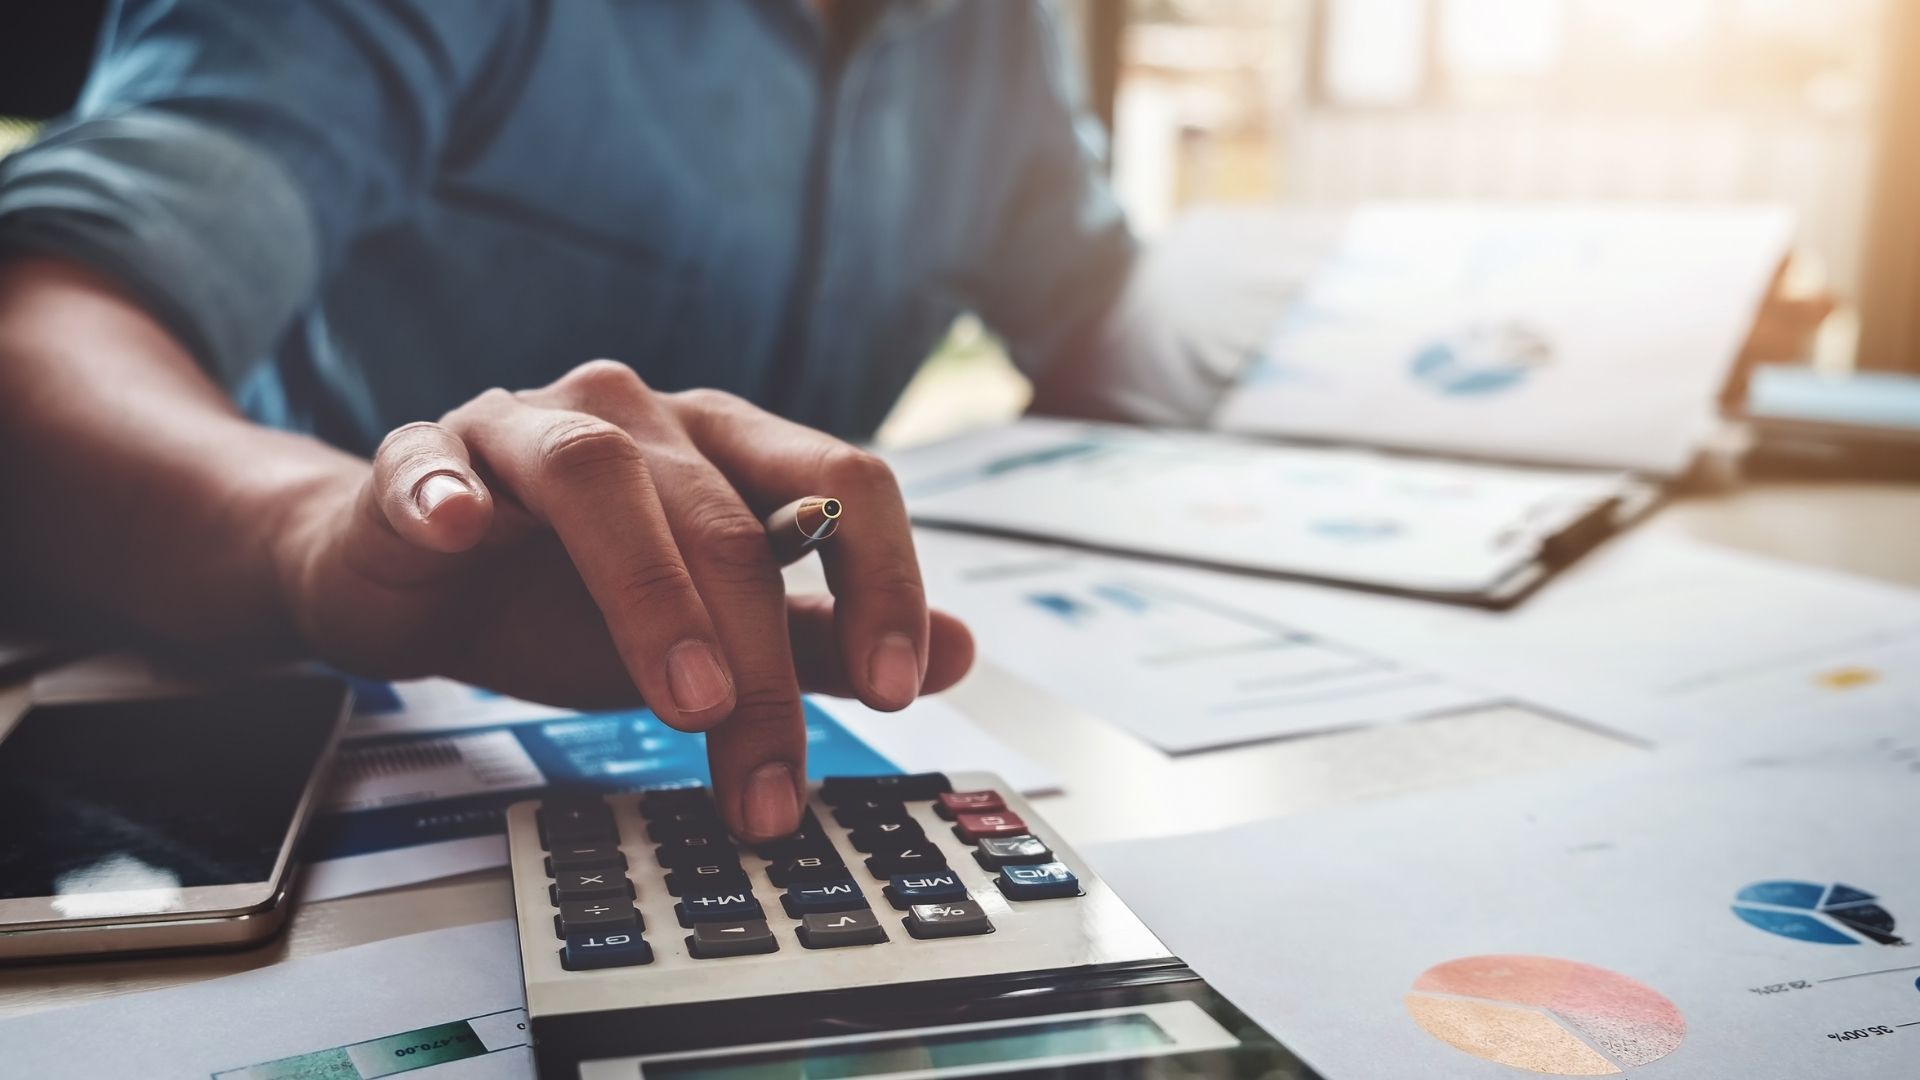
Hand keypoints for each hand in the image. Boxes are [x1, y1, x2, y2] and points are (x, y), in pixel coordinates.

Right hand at [274, 360, 973, 839]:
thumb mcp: (711, 634)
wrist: (416, 582)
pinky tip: (461, 528)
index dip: (883, 579)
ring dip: (650, 589)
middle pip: (724, 516)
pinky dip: (447, 490)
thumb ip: (824, 640)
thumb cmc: (569, 597)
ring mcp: (525, 428)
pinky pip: (432, 462)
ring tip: (686, 699)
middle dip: (760, 660)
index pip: (840, 482)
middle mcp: (639, 419)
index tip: (900, 688)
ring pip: (600, 478)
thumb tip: (962, 654)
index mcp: (725, 446)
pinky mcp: (421, 458)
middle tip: (770, 775)